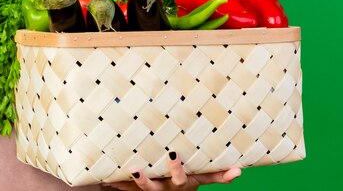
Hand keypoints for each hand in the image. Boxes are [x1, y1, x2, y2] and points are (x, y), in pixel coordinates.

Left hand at [103, 153, 240, 190]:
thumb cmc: (186, 182)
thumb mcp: (203, 179)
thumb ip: (219, 176)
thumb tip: (240, 172)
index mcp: (179, 185)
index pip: (179, 179)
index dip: (176, 170)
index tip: (172, 155)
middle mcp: (162, 189)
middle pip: (154, 188)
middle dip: (144, 180)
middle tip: (134, 168)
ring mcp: (149, 190)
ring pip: (135, 190)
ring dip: (126, 183)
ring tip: (117, 172)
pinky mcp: (135, 190)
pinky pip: (122, 188)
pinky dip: (113, 183)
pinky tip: (102, 177)